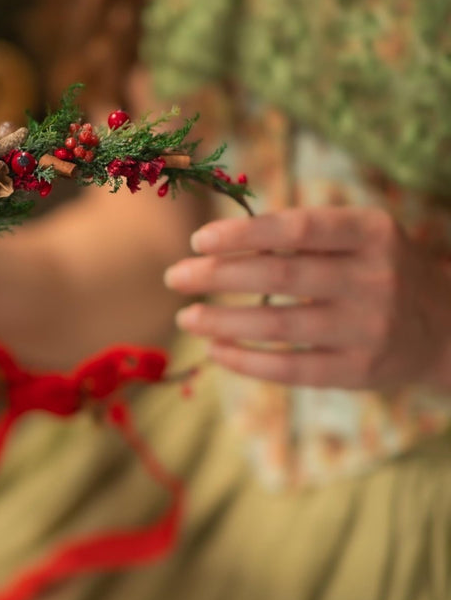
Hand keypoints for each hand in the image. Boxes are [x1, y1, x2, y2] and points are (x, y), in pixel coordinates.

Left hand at [164, 206, 450, 389]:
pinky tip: (215, 350)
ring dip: (223, 320)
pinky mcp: (358, 372)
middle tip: (175, 277)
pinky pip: (290, 369)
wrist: (443, 327)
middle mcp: (374, 278)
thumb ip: (303, 234)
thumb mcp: (359, 238)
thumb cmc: (377, 271)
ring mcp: (368, 329)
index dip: (243, 233)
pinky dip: (246, 360)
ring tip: (187, 317)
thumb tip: (218, 240)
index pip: (298, 227)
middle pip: (281, 274)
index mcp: (371, 233)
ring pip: (280, 325)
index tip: (199, 240)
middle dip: (218, 275)